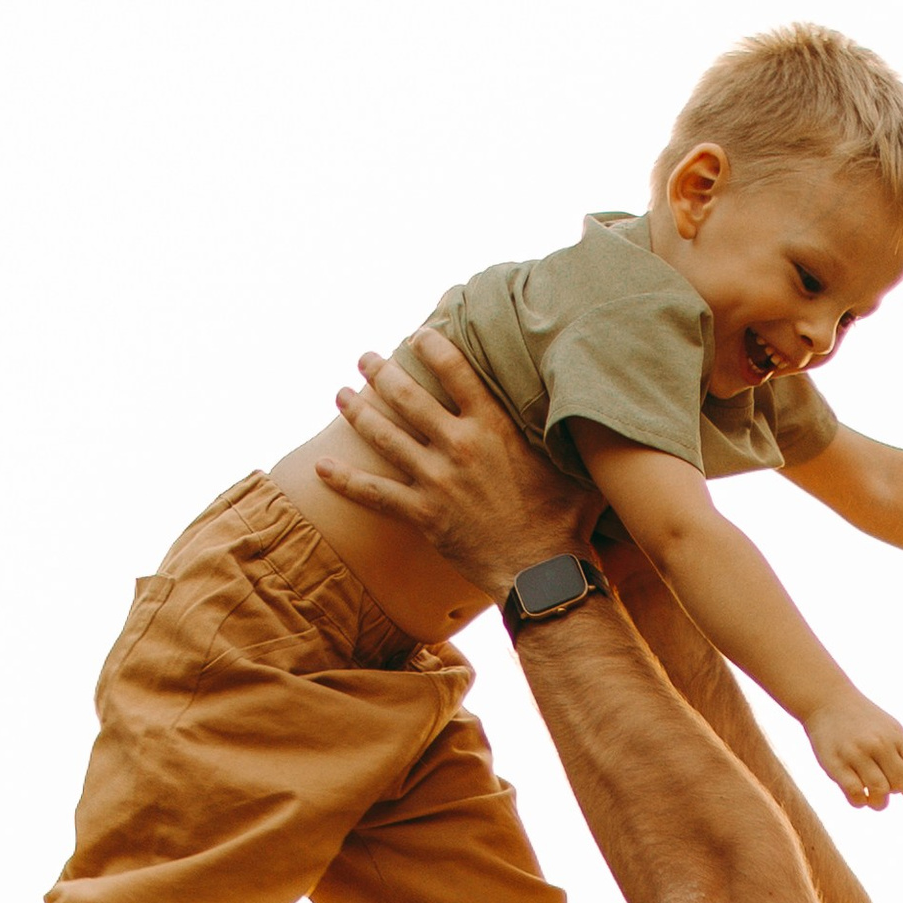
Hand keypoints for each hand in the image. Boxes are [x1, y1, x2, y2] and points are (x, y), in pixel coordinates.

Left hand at [311, 329, 595, 597]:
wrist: (542, 569)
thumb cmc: (565, 516)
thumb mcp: (571, 460)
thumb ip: (565, 426)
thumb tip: (582, 397)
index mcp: (493, 426)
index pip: (455, 370)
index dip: (431, 345)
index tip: (417, 333)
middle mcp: (459, 445)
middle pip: (408, 396)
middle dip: (380, 372)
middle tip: (363, 357)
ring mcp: (437, 480)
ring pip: (384, 436)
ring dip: (357, 412)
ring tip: (339, 393)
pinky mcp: (423, 515)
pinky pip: (374, 494)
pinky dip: (344, 480)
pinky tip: (320, 466)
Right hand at [805, 695, 902, 809]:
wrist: (827, 701)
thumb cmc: (862, 720)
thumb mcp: (888, 730)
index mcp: (896, 735)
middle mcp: (879, 743)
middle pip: (901, 782)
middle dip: (896, 790)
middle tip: (885, 785)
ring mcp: (856, 754)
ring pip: (880, 791)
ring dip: (879, 802)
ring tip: (874, 798)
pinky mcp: (835, 765)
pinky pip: (856, 794)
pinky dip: (861, 802)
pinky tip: (859, 796)